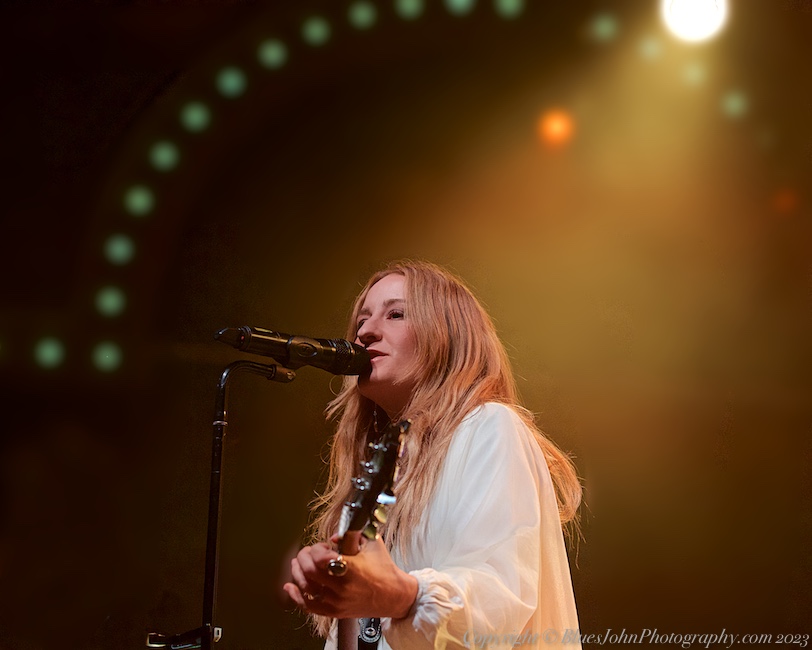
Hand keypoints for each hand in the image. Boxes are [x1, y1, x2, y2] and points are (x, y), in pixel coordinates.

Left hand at [283, 534, 417, 619]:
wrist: (394, 596)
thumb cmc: (385, 570)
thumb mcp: (372, 543)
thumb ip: (353, 534)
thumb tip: (335, 536)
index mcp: (351, 568)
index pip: (320, 557)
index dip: (316, 549)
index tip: (321, 546)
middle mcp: (341, 587)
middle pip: (309, 571)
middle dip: (303, 557)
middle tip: (307, 552)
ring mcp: (336, 601)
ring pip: (305, 587)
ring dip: (297, 572)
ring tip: (297, 563)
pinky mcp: (335, 611)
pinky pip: (309, 606)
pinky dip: (296, 596)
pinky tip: (291, 586)